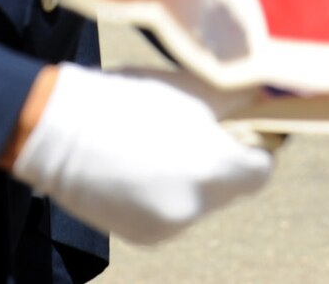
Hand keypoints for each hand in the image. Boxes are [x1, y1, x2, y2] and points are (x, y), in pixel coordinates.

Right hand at [8, 64, 272, 244]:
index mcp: (213, 171)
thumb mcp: (198, 91)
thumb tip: (270, 102)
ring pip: (201, 202)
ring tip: (163, 147)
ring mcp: (165, 227)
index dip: (258, 148)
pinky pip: (172, 214)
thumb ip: (241, 103)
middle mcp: (192, 208)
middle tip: (201, 133)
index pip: (260, 171)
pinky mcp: (141, 236)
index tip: (245, 131)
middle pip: (231, 188)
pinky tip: (143, 167)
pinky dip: (167, 194)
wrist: (58, 129)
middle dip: (224, 162)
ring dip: (194, 180)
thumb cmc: (133, 99)